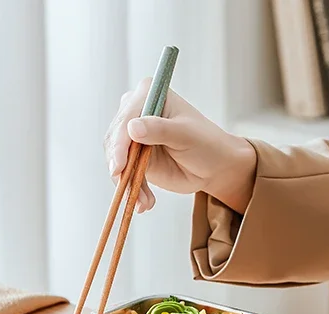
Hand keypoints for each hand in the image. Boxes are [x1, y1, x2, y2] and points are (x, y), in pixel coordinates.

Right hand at [104, 78, 256, 214]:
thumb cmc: (206, 144)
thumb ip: (159, 130)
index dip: (119, 143)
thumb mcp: (185, 134)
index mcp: (148, 95)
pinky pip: (125, 175)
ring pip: (117, 160)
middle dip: (120, 167)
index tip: (118, 166)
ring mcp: (133, 137)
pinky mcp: (134, 158)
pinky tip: (145, 203)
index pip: (126, 118)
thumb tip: (132, 128)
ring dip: (127, 183)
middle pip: (115, 139)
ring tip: (144, 201)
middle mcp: (136, 112)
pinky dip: (133, 190)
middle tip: (127, 188)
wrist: (213, 167)